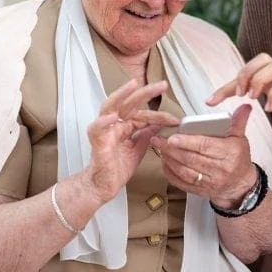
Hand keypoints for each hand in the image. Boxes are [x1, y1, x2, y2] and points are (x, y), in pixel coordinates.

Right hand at [83, 80, 179, 203]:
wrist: (105, 186)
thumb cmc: (118, 168)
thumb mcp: (139, 148)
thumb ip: (147, 134)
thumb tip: (159, 123)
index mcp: (125, 126)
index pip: (143, 114)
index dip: (159, 115)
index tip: (175, 119)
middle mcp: (114, 125)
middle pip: (129, 103)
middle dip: (145, 92)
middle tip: (162, 85)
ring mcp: (105, 131)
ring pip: (110, 107)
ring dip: (121, 95)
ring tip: (133, 85)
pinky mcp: (97, 142)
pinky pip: (96, 129)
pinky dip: (104, 121)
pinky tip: (113, 116)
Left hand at [150, 104, 255, 205]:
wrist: (241, 185)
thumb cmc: (238, 160)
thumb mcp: (240, 139)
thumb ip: (238, 122)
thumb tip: (244, 107)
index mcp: (229, 154)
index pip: (204, 146)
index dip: (187, 142)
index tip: (173, 137)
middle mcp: (220, 170)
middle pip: (191, 158)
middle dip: (172, 149)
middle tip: (158, 140)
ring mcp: (210, 182)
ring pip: (184, 171)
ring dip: (169, 160)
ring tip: (160, 149)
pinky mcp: (201, 191)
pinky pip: (182, 183)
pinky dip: (171, 173)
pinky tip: (165, 163)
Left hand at [207, 53, 271, 143]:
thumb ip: (256, 97)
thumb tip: (231, 104)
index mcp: (271, 79)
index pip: (245, 74)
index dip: (224, 87)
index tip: (209, 102)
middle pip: (262, 58)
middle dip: (246, 73)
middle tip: (241, 94)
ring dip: (259, 79)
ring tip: (253, 98)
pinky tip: (270, 109)